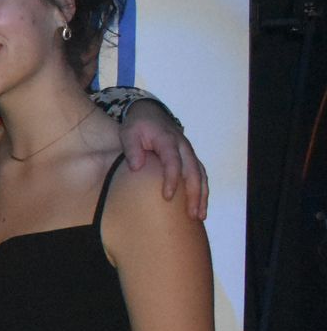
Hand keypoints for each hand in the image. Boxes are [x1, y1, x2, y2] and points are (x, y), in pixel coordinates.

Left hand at [119, 103, 207, 219]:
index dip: (172, 179)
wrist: (150, 114)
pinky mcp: (190, 159)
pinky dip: (202, 191)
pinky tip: (199, 207)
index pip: (173, 161)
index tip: (168, 196)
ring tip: (199, 216)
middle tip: (191, 214)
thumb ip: (132, 149)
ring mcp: (189, 153)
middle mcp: (184, 147)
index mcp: (168, 140)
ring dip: (202, 196)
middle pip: (193, 172)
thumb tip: (136, 167)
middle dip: (194, 194)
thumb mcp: (129, 132)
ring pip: (201, 175)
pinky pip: (200, 176)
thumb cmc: (138, 126)